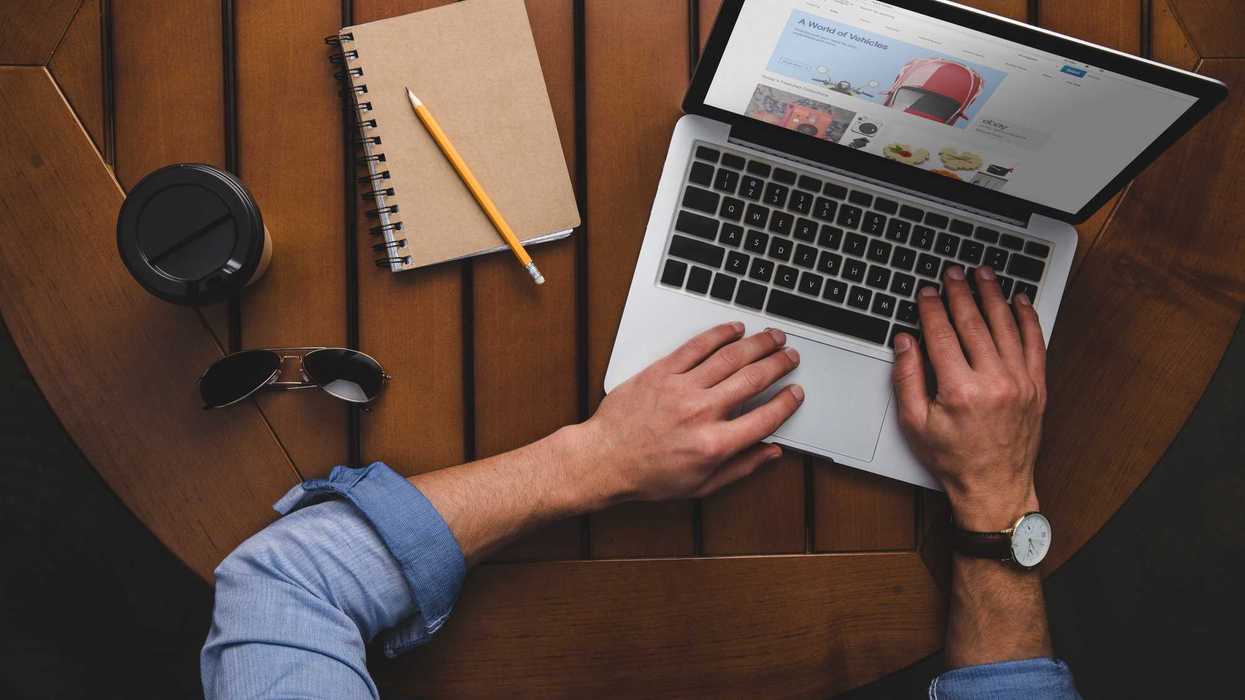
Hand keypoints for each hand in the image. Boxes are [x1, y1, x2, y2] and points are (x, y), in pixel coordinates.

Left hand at [577, 323, 803, 503]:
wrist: (604, 459)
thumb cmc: (648, 475)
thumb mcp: (701, 485)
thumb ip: (741, 467)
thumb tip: (772, 453)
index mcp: (714, 445)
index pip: (765, 418)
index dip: (787, 403)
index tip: (796, 393)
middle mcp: (701, 413)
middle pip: (753, 380)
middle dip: (778, 365)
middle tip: (791, 357)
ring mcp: (681, 389)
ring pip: (729, 357)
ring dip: (757, 344)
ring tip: (773, 337)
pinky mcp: (661, 372)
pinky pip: (696, 347)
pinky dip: (719, 334)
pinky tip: (734, 329)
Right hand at [891, 266, 1046, 530]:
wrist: (995, 486)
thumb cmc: (953, 459)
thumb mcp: (915, 423)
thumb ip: (907, 378)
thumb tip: (905, 342)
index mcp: (959, 390)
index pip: (942, 334)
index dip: (932, 308)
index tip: (927, 291)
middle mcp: (993, 381)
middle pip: (974, 323)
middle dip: (960, 292)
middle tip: (953, 272)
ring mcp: (1020, 382)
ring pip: (1005, 326)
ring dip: (993, 295)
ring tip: (983, 274)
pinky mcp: (1037, 387)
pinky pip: (1035, 343)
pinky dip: (1027, 318)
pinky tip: (1019, 301)